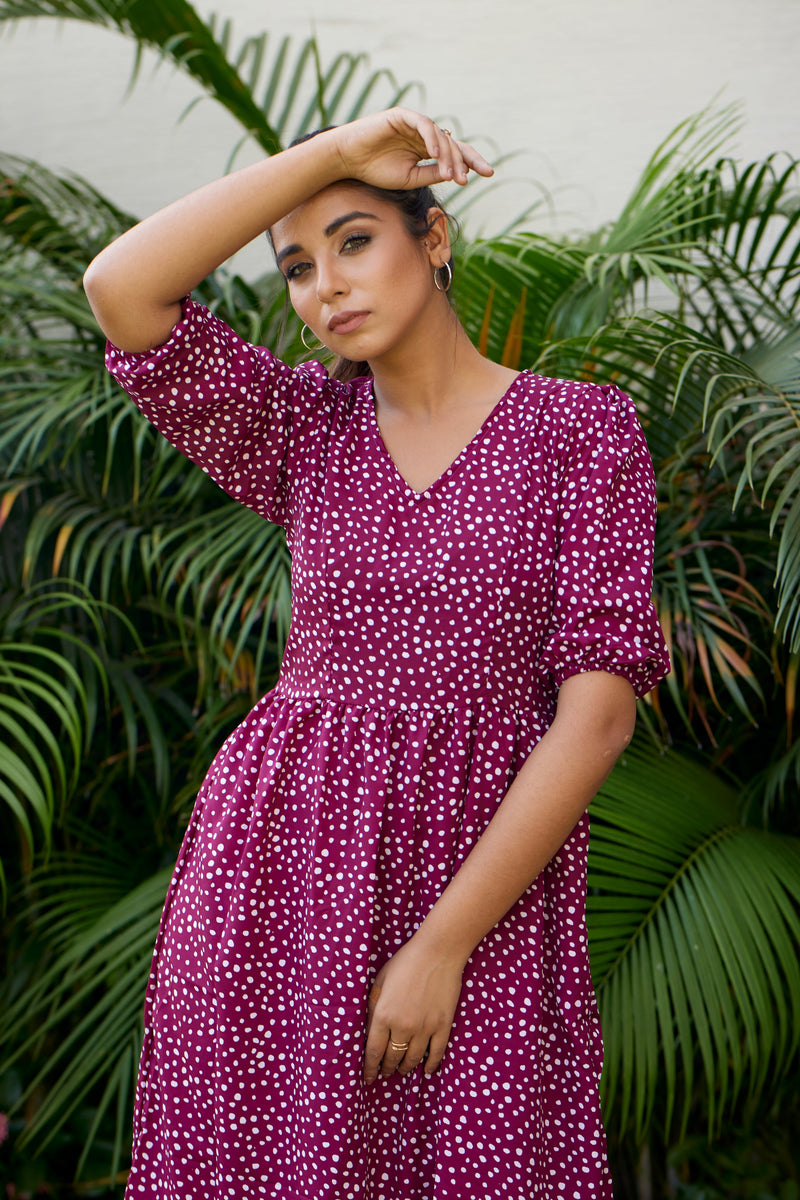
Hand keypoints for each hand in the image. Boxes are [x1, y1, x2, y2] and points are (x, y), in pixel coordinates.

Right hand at [331, 107, 492, 191]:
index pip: (455, 153)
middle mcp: (424, 135)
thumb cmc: (375, 169)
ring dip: (448, 157)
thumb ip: (432, 174)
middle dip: (465, 160)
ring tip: (451, 176)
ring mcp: (414, 124)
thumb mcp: (410, 178)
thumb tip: (456, 174)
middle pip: (453, 143)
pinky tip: (436, 155)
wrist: (348, 159)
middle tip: (468, 179)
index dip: (472, 162)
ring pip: (441, 136)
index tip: (488, 173)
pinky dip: (432, 139)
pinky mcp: (403, 116)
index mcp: (426, 149)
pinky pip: (424, 125)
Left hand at [362, 936, 464, 1083]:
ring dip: (406, 1068)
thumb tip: (370, 1029)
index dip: (370, 1068)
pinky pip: (436, 1053)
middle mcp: (402, 1026)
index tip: (368, 1078)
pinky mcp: (443, 1026)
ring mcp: (425, 1028)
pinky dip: (431, 1065)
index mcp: (383, 1015)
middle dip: (387, 1068)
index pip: (373, 1051)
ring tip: (402, 1071)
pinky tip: (427, 1070)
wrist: (437, 952)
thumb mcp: (380, 981)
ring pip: (412, 1058)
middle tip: (385, 1073)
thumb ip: (374, 1006)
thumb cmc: (405, 962)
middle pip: (392, 1057)